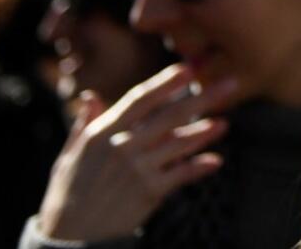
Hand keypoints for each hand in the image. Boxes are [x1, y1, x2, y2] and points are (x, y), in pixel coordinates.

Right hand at [36, 63, 238, 240]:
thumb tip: (91, 95)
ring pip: (179, 143)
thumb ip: (85, 124)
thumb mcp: (70, 156)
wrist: (68, 237)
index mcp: (103, 133)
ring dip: (205, 132)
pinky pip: (180, 175)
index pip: (140, 99)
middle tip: (232, 84)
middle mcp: (122, 147)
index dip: (165, 82)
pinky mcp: (148, 192)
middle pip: (169, 116)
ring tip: (225, 123)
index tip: (188, 68)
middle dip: (203, 98)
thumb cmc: (68, 194)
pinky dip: (198, 168)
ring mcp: (137, 169)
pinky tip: (215, 161)